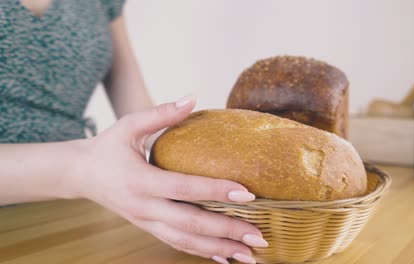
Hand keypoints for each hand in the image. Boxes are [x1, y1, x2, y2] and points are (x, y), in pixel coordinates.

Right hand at [70, 95, 266, 263]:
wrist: (80, 175)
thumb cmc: (107, 148)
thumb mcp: (128, 125)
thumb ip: (161, 113)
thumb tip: (193, 97)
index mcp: (140, 180)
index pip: (184, 188)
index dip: (216, 190)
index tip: (247, 193)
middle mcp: (144, 207)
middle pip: (190, 224)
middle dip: (226, 232)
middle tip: (258, 237)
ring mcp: (146, 222)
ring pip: (186, 241)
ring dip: (219, 250)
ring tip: (249, 257)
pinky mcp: (148, 228)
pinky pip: (177, 243)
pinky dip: (202, 253)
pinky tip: (224, 258)